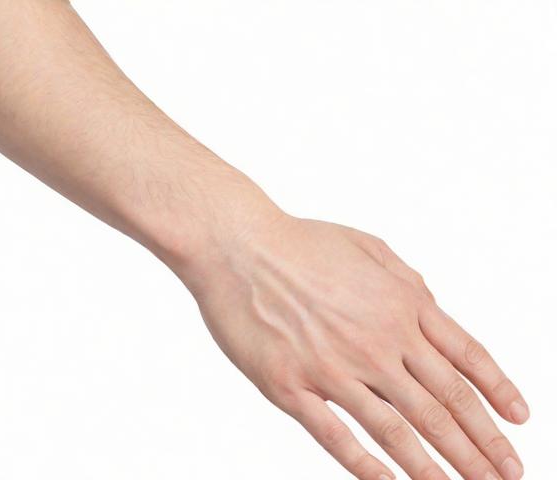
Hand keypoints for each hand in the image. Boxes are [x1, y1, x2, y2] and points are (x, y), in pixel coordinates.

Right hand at [187, 214, 527, 479]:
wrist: (237, 246)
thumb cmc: (299, 242)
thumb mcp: (368, 247)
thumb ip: (407, 282)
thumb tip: (433, 309)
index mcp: (398, 305)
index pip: (465, 358)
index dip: (497, 392)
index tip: (519, 421)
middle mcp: (376, 341)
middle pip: (442, 405)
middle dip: (480, 445)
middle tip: (506, 475)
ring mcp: (334, 368)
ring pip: (399, 430)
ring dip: (435, 467)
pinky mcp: (291, 387)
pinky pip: (337, 437)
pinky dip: (368, 467)